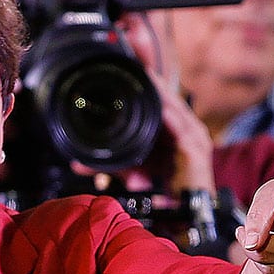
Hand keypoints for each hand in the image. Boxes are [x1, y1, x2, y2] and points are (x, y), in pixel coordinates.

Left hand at [119, 11, 216, 194]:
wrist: (183, 212)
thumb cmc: (163, 190)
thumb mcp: (133, 171)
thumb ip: (108, 165)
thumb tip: (78, 163)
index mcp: (176, 130)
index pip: (163, 101)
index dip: (150, 84)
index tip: (134, 66)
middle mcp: (187, 130)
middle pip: (169, 98)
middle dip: (153, 80)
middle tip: (137, 60)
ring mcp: (194, 138)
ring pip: (175, 107)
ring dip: (160, 89)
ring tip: (146, 73)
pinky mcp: (195, 150)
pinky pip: (180, 127)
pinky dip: (169, 114)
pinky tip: (158, 103)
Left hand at [236, 178, 273, 273]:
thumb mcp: (269, 194)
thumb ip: (258, 216)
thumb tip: (251, 245)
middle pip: (268, 256)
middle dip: (253, 244)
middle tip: (255, 227)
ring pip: (270, 271)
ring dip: (259, 256)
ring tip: (268, 236)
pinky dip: (267, 266)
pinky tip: (273, 248)